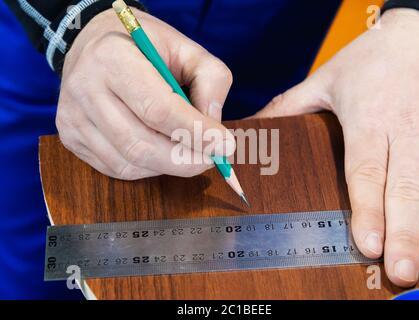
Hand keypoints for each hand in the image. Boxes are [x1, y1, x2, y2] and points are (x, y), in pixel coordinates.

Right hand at [57, 8, 234, 179]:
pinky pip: (116, 168)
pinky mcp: (70, 137)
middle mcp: (85, 89)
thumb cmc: (146, 47)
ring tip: (189, 154)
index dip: (196, 133)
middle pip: (141, 144)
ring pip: (129, 163)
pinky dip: (147, 169)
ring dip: (168, 167)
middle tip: (212, 159)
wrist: (95, 43)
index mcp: (113, 58)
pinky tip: (161, 153)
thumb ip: (211, 82)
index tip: (225, 145)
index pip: (158, 109)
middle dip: (185, 160)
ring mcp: (73, 117)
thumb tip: (214, 129)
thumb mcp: (188, 49)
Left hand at [255, 9, 418, 286]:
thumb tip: (251, 127)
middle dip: (405, 232)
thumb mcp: (326, 78)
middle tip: (403, 271)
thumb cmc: (372, 58)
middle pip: (405, 188)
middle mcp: (407, 130)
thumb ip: (289, 105)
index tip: (368, 243)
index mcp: (369, 119)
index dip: (368, 209)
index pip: (366, 171)